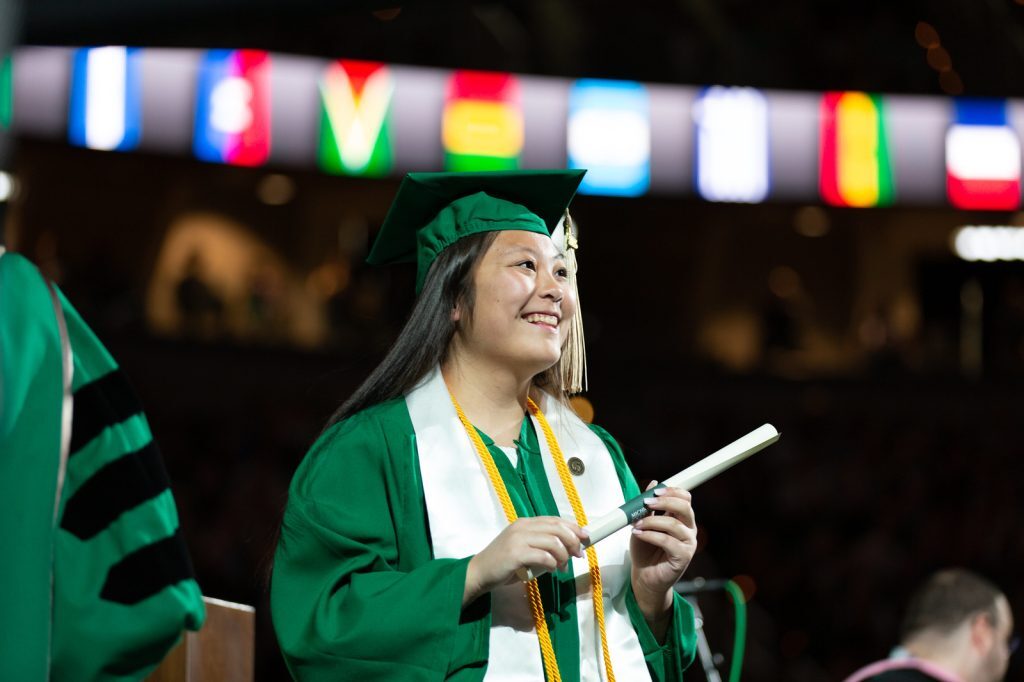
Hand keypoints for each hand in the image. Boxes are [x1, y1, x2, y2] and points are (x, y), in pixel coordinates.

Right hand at [463, 517, 587, 604]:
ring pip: (553, 542)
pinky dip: (552, 563)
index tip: (585, 537)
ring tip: (562, 567)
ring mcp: (518, 539)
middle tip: (577, 555)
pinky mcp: (516, 554)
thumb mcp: (523, 547)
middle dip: (572, 541)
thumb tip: (568, 547)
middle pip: (557, 528)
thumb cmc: (503, 562)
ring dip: (563, 556)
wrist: (479, 572)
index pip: (555, 520)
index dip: (573, 527)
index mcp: (525, 523)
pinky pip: (543, 556)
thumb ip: (541, 543)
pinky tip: (551, 569)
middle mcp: (522, 527)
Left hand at [629, 482, 696, 626]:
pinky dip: (650, 535)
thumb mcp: (643, 522)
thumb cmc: (645, 550)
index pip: (685, 498)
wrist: (644, 576)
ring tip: (636, 524)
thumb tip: (653, 482)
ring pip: (674, 524)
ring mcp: (688, 544)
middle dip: (665, 502)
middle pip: (685, 508)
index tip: (654, 490)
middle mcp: (689, 530)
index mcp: (682, 519)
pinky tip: (638, 533)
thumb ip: (649, 505)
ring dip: (652, 521)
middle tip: (646, 502)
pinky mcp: (683, 557)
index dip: (672, 491)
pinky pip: (668, 541)